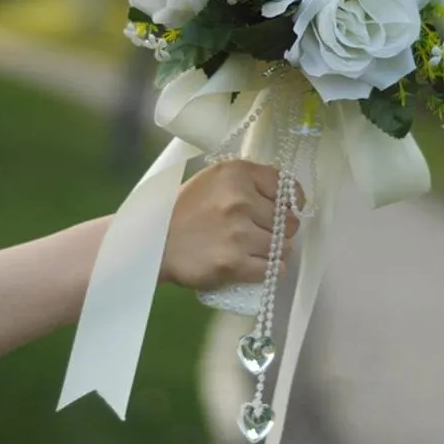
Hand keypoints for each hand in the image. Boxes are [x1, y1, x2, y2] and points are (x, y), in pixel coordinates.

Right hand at [161, 160, 300, 290]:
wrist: (153, 241)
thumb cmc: (186, 208)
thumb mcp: (216, 179)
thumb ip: (249, 180)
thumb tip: (286, 194)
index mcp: (238, 173)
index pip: (286, 187)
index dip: (291, 201)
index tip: (286, 209)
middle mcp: (240, 200)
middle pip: (288, 220)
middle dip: (282, 229)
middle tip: (265, 232)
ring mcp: (238, 233)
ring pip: (282, 246)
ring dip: (276, 251)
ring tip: (258, 249)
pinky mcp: (233, 263)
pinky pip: (271, 269)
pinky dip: (270, 270)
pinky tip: (258, 265)